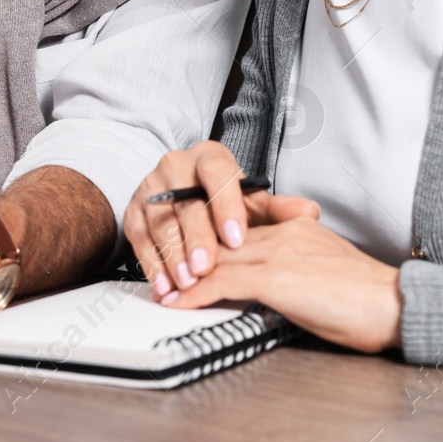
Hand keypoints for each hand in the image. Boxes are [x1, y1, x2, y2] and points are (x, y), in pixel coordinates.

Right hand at [124, 141, 318, 299]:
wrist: (184, 195)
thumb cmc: (223, 201)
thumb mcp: (250, 203)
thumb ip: (277, 210)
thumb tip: (309, 212)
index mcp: (209, 157)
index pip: (217, 173)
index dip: (226, 205)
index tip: (236, 238)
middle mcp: (176, 167)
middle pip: (186, 203)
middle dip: (197, 238)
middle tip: (207, 267)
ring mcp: (151, 188)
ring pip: (160, 222)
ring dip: (173, 254)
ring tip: (187, 281)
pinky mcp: (133, 211)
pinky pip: (138, 238)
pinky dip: (151, 263)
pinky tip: (164, 283)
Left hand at [165, 218, 403, 353]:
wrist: (395, 305)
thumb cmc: (367, 297)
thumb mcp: (324, 269)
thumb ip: (293, 266)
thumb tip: (267, 286)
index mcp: (295, 226)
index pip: (239, 227)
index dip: (208, 241)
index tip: (185, 253)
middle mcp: (284, 231)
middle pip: (221, 237)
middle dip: (187, 255)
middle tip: (160, 269)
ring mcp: (279, 251)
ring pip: (216, 255)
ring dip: (183, 275)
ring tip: (161, 290)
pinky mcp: (278, 276)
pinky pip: (224, 280)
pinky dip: (195, 293)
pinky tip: (179, 303)